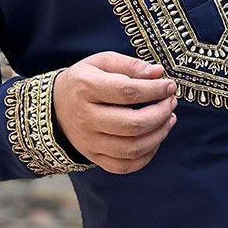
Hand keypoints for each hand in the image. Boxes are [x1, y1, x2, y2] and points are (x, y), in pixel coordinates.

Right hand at [52, 52, 177, 173]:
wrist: (57, 107)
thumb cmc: (85, 80)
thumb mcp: (102, 62)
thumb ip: (131, 65)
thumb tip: (158, 73)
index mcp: (86, 87)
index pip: (127, 92)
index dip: (155, 90)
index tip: (169, 86)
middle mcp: (86, 117)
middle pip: (133, 124)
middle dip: (161, 114)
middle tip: (171, 103)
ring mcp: (89, 141)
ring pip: (132, 148)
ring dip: (159, 134)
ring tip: (169, 119)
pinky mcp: (94, 157)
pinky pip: (125, 166)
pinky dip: (146, 156)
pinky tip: (154, 139)